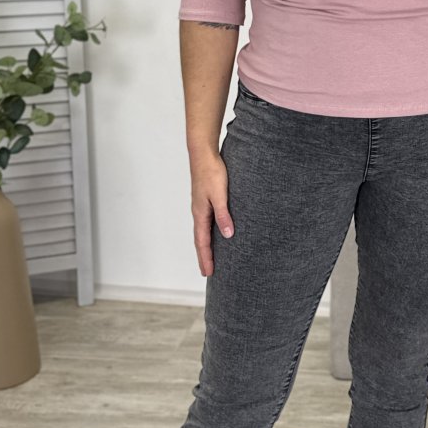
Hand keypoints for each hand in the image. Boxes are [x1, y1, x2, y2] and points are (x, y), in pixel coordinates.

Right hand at [190, 151, 233, 276]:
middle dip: (204, 256)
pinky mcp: (205, 200)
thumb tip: (228, 235)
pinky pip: (206, 223)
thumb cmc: (212, 173)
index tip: (207, 273)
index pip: (202, 242)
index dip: (205, 258)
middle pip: (200, 240)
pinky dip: (208, 233)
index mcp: (200, 213)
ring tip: (210, 258)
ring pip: (203, 231)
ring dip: (205, 246)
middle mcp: (198, 212)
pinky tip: (215, 234)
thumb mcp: (220, 195)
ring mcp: (201, 206)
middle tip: (207, 272)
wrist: (203, 154)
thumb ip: (223, 215)